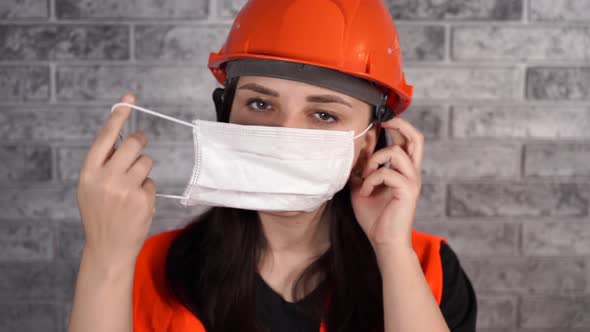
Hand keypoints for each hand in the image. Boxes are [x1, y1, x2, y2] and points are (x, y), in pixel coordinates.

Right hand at [76, 93, 155, 267]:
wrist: (108, 248)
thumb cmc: (100, 214)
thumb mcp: (91, 188)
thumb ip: (103, 165)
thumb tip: (122, 141)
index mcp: (88, 173)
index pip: (105, 137)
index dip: (118, 116)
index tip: (128, 99)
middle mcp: (106, 178)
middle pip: (132, 144)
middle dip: (139, 140)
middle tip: (142, 139)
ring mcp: (125, 189)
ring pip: (146, 162)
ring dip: (144, 170)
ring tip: (133, 188)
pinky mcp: (143, 199)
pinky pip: (151, 182)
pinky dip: (147, 190)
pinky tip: (137, 205)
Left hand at [349, 117, 423, 252]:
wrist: (383, 241)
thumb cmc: (374, 216)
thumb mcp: (363, 184)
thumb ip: (364, 166)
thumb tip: (363, 143)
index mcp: (403, 170)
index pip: (407, 140)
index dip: (395, 126)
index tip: (377, 123)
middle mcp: (411, 173)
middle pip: (417, 138)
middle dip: (400, 125)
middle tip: (383, 123)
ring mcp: (411, 181)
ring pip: (396, 152)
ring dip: (374, 160)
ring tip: (365, 176)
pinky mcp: (408, 191)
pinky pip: (387, 172)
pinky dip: (371, 179)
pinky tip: (366, 191)